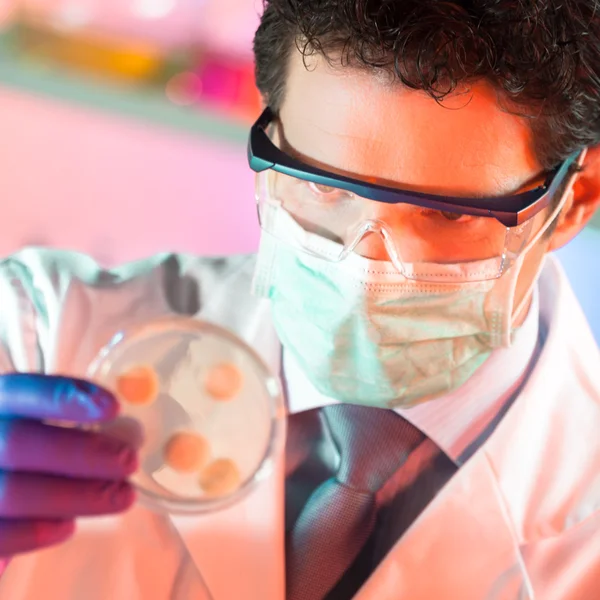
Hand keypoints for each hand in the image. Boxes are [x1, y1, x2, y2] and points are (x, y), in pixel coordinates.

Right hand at [0, 374, 137, 556]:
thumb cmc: (28, 455)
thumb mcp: (41, 428)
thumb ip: (75, 425)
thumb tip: (131, 435)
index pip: (22, 391)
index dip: (65, 397)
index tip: (114, 407)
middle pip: (18, 442)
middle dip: (81, 453)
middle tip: (130, 461)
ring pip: (12, 492)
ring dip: (75, 496)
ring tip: (122, 496)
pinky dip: (35, 532)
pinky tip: (69, 526)